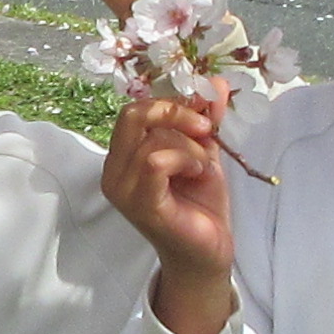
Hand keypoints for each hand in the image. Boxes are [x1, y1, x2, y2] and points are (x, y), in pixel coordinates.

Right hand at [100, 91, 240, 333]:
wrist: (209, 250)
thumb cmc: (201, 204)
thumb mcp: (204, 151)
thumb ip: (206, 118)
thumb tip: (219, 82)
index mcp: (122, 155)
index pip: (135, 109)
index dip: (172, 104)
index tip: (204, 116)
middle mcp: (113, 171)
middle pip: (132, 114)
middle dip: (176, 113)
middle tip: (205, 129)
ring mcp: (122, 190)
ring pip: (150, 139)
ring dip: (188, 145)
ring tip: (201, 165)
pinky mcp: (140, 205)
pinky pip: (155, 161)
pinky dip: (184, 159)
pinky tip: (197, 173)